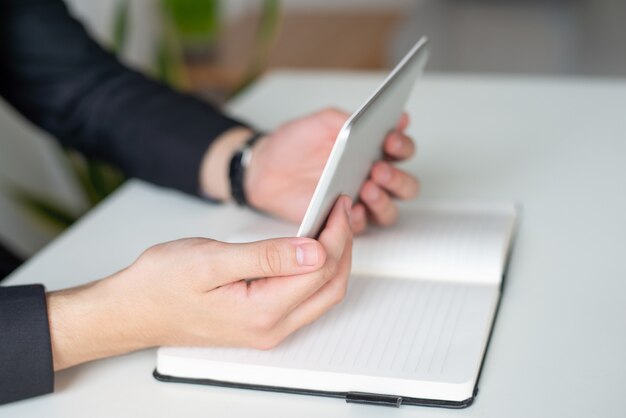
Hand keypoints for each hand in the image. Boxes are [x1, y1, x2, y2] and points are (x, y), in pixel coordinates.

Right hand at [47, 197, 352, 369]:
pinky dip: (316, 271)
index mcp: (263, 312)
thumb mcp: (212, 260)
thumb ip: (267, 257)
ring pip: (322, 294)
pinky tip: (310, 249)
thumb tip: (314, 250)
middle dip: (342, 245)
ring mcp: (269, 329)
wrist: (133, 310)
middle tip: (339, 210)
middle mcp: (272, 328)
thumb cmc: (161, 285)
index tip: (337, 204)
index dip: (336, 234)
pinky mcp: (264, 323)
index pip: (321, 269)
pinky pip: (306, 298)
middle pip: (330, 285)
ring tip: (329, 225)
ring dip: (333, 259)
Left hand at [245, 108, 418, 232]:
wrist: (265, 167)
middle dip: (397, 177)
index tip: (390, 137)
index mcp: (373, 150)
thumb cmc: (295, 144)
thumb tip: (368, 120)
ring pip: (389, 209)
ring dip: (384, 200)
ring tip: (367, 188)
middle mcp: (372, 178)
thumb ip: (346, 120)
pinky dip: (360, 218)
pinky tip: (352, 208)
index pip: (402, 149)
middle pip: (405, 184)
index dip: (402, 144)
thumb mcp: (321, 122)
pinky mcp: (342, 220)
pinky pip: (361, 226)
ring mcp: (359, 202)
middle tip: (378, 168)